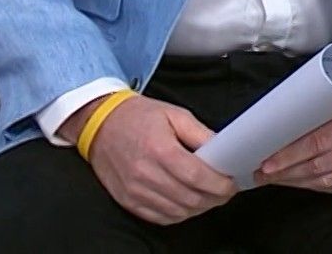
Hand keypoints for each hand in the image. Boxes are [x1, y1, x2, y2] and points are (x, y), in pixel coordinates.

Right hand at [62, 94, 236, 224]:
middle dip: (215, 198)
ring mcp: (135, 191)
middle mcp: (146, 174)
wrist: (100, 124)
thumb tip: (224, 150)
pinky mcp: (128, 201)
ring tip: (208, 196)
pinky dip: (179, 214)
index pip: (198, 177)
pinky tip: (187, 203)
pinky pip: (160, 217)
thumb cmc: (137, 117)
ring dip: (199, 207)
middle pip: (191, 198)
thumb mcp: (174, 114)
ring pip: (178, 211)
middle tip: (225, 190)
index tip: (231, 183)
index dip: (220, 184)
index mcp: (160, 149)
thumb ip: (201, 134)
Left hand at [255, 89, 331, 193]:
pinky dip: (315, 186)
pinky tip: (300, 182)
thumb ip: (322, 104)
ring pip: (325, 180)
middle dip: (285, 172)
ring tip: (276, 178)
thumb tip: (284, 118)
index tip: (268, 161)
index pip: (316, 143)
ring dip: (296, 181)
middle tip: (263, 173)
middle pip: (317, 165)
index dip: (289, 155)